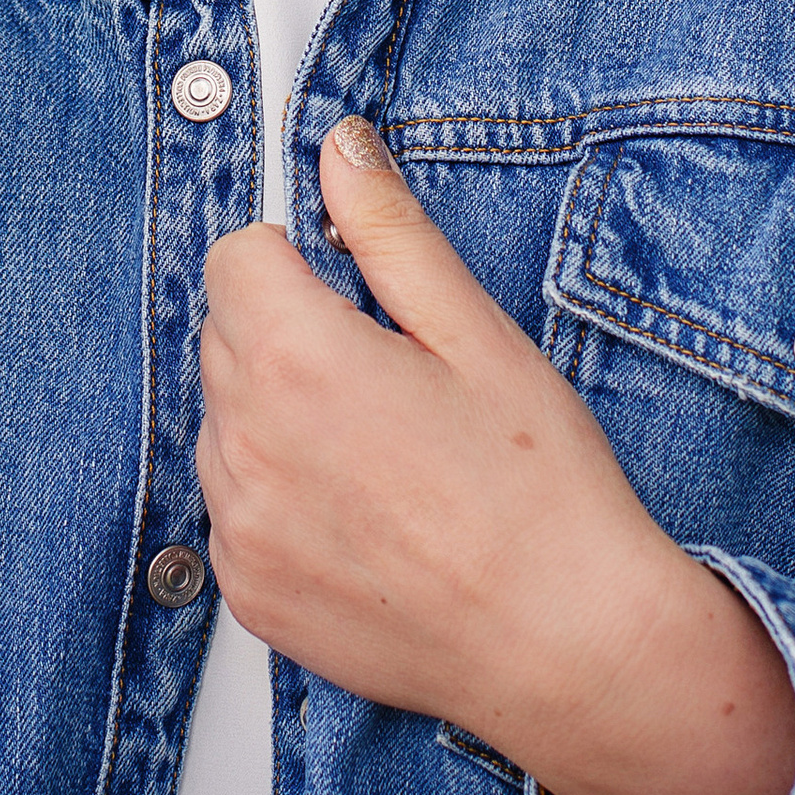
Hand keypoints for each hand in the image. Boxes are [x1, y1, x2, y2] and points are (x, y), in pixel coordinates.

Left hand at [197, 118, 794, 794]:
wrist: (568, 646)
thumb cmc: (541, 494)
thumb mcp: (476, 334)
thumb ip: (389, 231)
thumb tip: (340, 148)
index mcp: (297, 362)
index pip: (235, 255)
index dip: (299, 260)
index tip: (356, 292)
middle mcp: (246, 446)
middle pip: (226, 337)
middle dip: (291, 334)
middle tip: (394, 380)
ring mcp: (240, 530)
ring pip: (227, 424)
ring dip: (281, 419)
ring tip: (389, 457)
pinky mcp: (249, 595)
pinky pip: (237, 510)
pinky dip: (283, 500)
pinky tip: (370, 517)